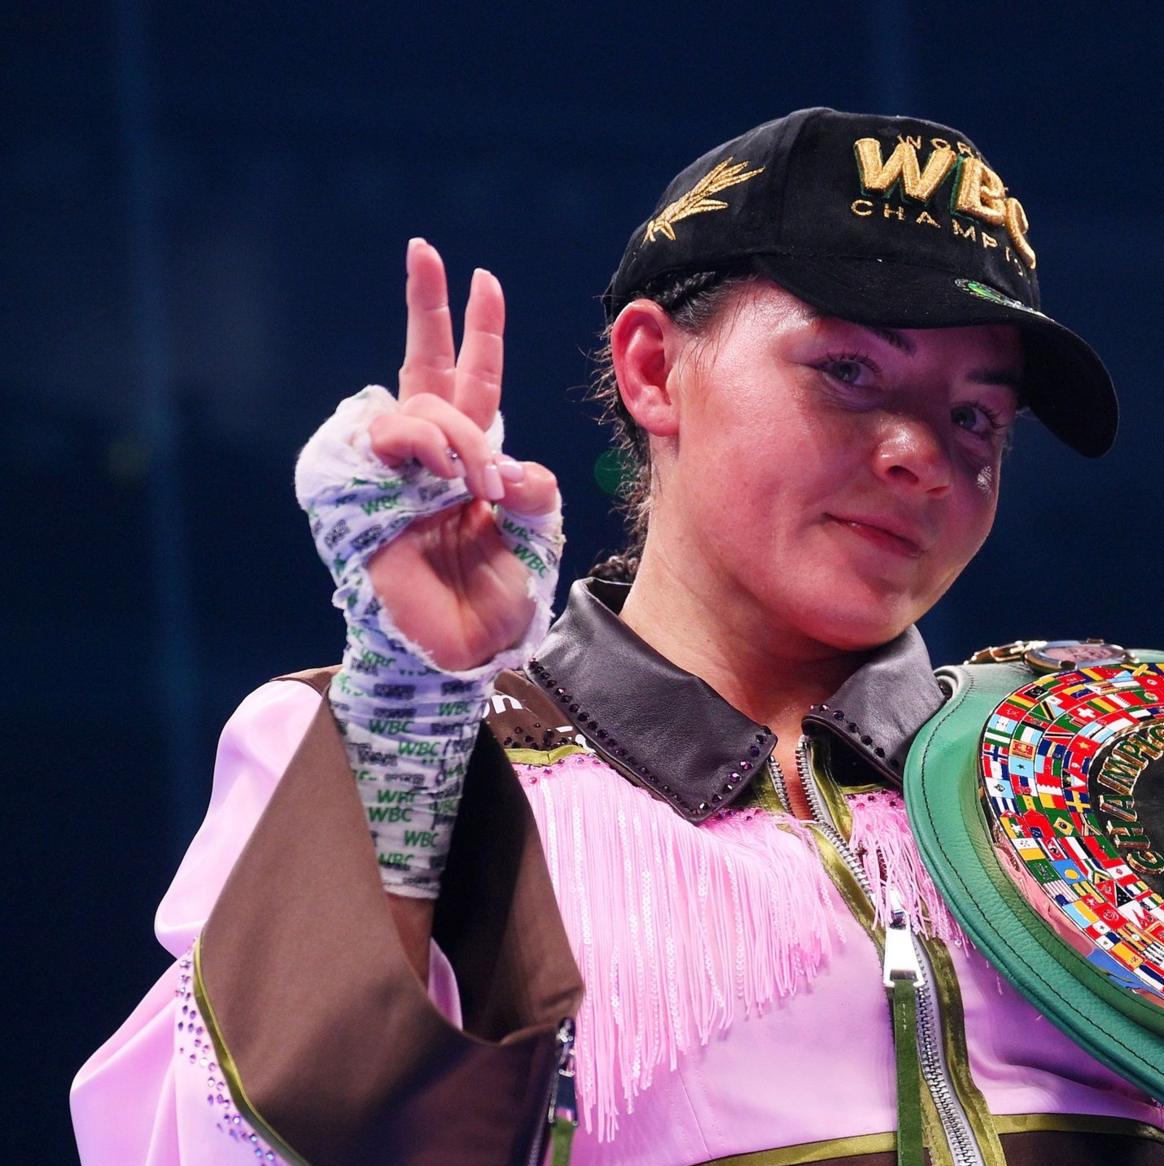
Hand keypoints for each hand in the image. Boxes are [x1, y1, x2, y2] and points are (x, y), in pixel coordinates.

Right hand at [361, 238, 562, 671]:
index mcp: (473, 460)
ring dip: (462, 437)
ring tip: (481, 485)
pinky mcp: (360, 489)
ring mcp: (394, 470)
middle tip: (425, 250)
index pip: (475, 383)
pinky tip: (451, 480)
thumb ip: (536, 489)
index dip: (479, 334)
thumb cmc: (496, 598)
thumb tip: (509, 466)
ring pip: (423, 407)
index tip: (483, 278)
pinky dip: (430, 450)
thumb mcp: (539, 535)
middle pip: (424, 365)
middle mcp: (431, 457)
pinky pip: (392, 438)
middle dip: (426, 305)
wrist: (458, 652)